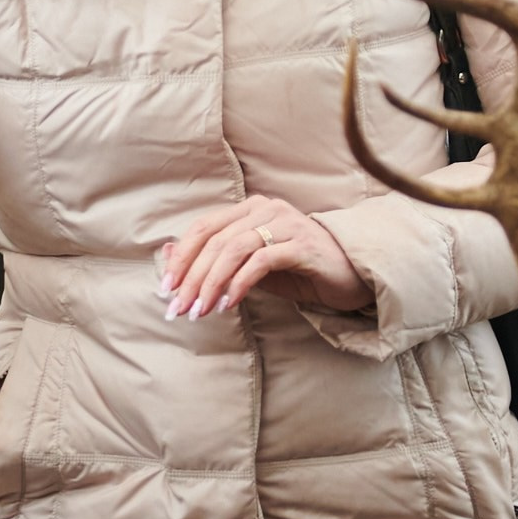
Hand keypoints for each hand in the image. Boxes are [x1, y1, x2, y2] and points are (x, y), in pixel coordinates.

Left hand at [157, 195, 372, 320]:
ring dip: (211, 283)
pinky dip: (239, 283)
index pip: (203, 227)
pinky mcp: (302, 244)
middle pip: (215, 240)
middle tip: (178, 308)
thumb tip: (167, 255)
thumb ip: (216, 261)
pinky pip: (261, 261)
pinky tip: (228, 304)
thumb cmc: (299, 271)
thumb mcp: (251, 267)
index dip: (181, 257)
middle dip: (192, 277)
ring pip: (234, 249)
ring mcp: (286, 223)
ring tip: (200, 310)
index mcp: (249, 208)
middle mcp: (266, 208)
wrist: (350, 276)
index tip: (167, 289)